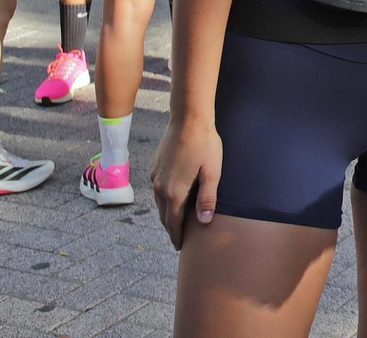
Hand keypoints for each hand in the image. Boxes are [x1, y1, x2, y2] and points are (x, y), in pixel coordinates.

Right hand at [151, 116, 221, 249]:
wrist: (188, 119)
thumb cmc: (205, 144)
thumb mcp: (212, 172)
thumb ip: (207, 198)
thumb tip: (204, 222)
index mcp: (174, 192)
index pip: (174, 223)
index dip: (177, 236)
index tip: (180, 247)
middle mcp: (159, 188)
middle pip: (164, 216)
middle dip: (171, 229)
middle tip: (179, 239)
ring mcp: (154, 177)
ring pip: (159, 203)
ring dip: (167, 214)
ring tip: (176, 222)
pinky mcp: (154, 167)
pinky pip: (157, 190)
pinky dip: (164, 200)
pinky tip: (172, 199)